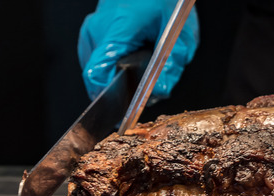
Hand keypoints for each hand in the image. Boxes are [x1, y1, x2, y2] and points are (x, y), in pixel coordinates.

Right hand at [78, 0, 198, 100]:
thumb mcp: (181, 35)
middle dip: (120, 89)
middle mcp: (98, 29)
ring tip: (141, 70)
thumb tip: (161, 91)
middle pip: (97, 76)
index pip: (98, 73)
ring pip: (96, 70)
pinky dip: (114, 67)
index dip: (111, 97)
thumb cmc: (167, 1)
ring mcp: (92, 29)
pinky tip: (132, 61)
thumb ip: (172, 65)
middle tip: (145, 88)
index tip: (127, 107)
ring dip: (117, 77)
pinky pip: (97, 60)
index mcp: (118, 28)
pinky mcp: (92, 31)